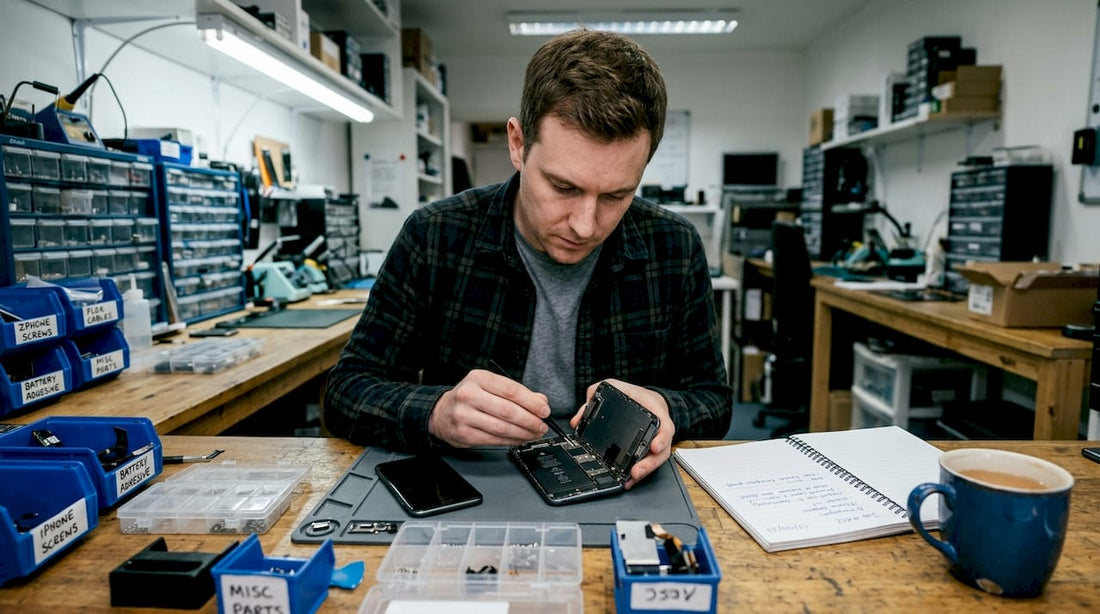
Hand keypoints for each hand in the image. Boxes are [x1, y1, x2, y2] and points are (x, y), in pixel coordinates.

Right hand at [429, 369, 550, 447]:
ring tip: (534, 433)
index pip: (511, 390)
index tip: (544, 410)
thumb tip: (540, 401)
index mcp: (478, 378)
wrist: (441, 413)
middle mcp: (469, 395)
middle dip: (530, 420)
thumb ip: (516, 392)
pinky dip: (512, 441)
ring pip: (502, 428)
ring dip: (523, 433)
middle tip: (542, 425)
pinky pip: (494, 440)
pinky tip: (520, 439)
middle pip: (508, 410)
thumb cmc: (469, 398)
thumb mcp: (489, 386)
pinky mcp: (464, 434)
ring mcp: (465, 415)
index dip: (532, 402)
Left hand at [571, 378, 674, 489]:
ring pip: (653, 463)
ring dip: (642, 473)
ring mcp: (654, 446)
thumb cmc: (636, 397)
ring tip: (630, 479)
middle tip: (636, 471)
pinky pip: (644, 466)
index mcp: (657, 417)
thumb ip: (598, 392)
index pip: (665, 429)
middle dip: (648, 464)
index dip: (661, 439)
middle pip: (659, 453)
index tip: (654, 446)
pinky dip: (635, 476)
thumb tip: (578, 417)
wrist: (648, 403)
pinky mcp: (646, 454)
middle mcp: (658, 434)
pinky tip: (626, 481)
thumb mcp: (617, 387)